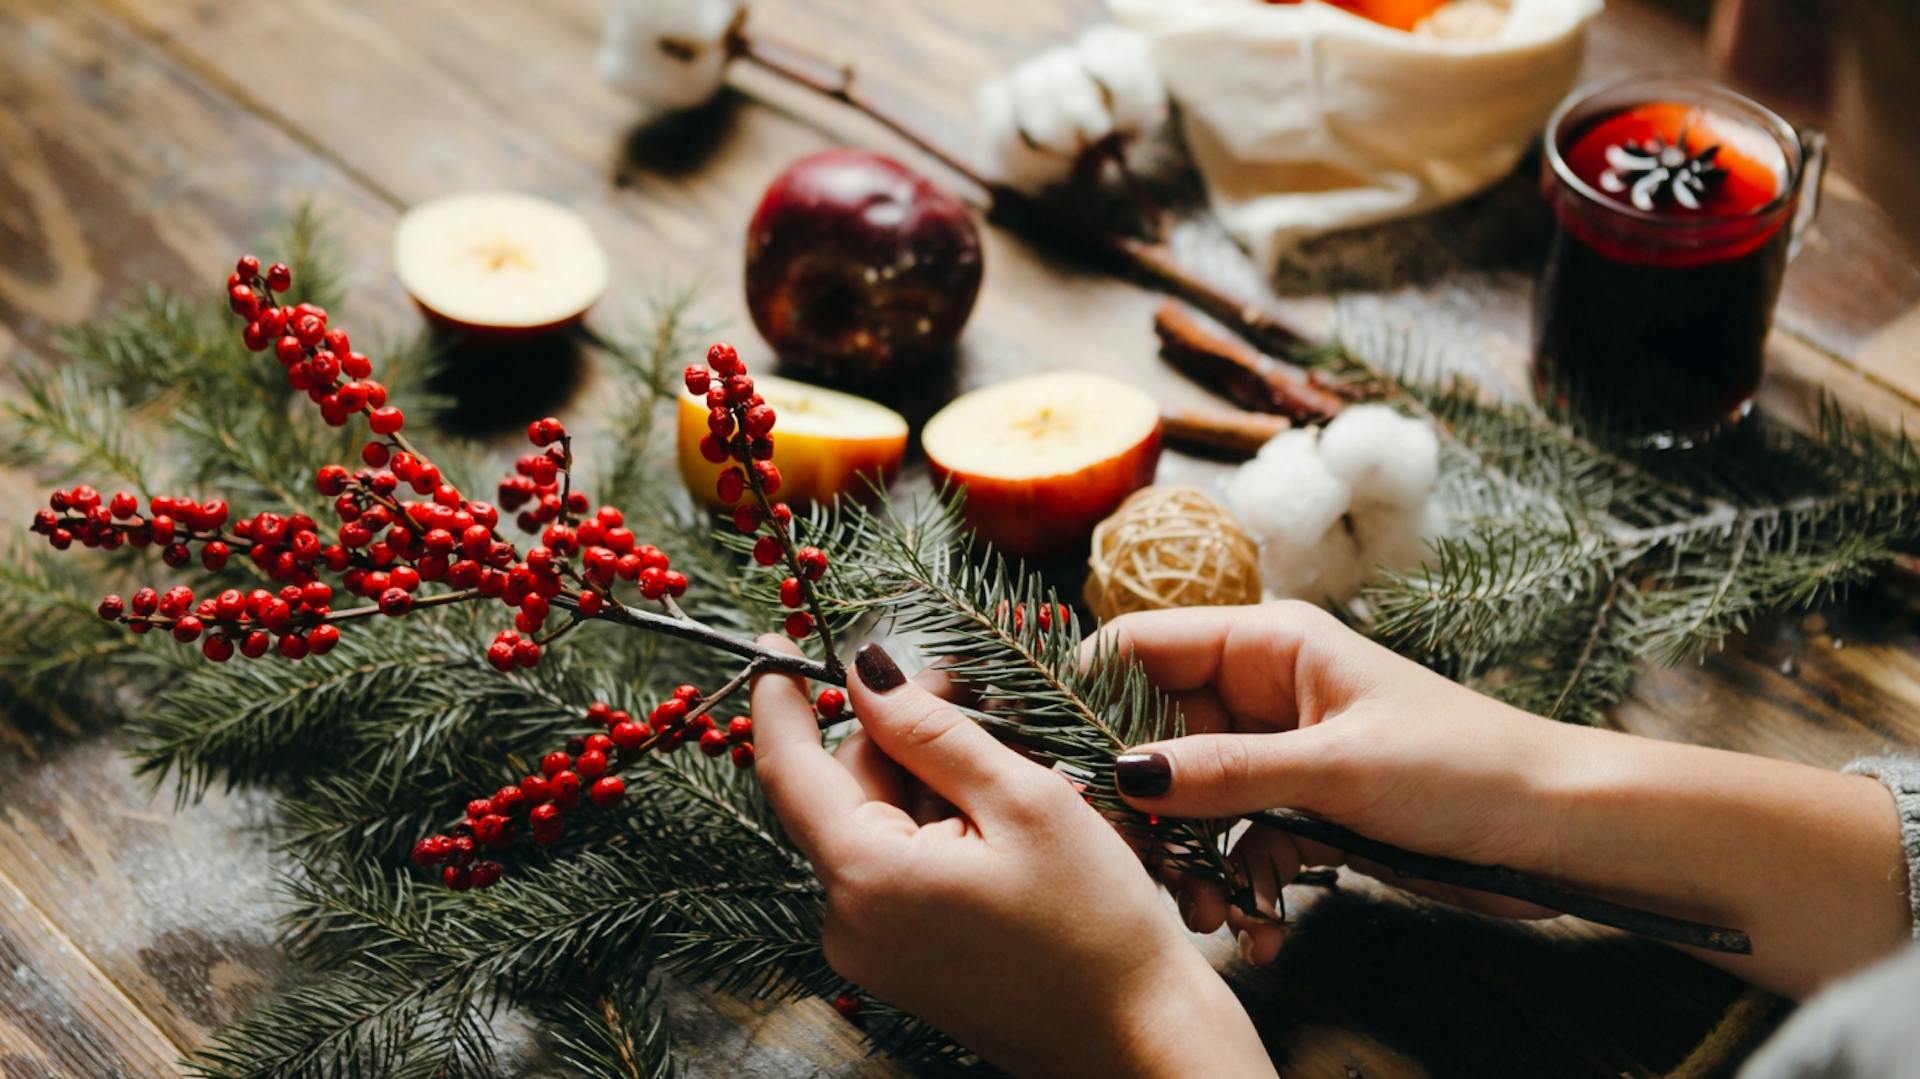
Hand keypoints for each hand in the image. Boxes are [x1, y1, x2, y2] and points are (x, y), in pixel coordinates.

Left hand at [751, 638, 1274, 1077]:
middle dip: (897, 734)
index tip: (778, 641)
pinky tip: (1000, 825)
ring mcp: (871, 949)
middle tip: (973, 691)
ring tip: (1011, 774)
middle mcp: (847, 922)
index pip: (787, 768)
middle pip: (843, 791)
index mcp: (865, 878)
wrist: (1137, 1043)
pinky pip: (895, 867)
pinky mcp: (900, 962)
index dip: (780, 696)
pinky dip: (935, 828)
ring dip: (927, 781)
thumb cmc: (1096, 926)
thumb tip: (865, 669)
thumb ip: (932, 729)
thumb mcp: (1022, 801)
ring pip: (874, 825)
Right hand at [1099, 602, 1910, 996]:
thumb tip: (1122, 772)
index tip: (1060, 765)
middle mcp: (1264, 688)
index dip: (1091, 696)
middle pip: (1155, 729)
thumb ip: (1222, 771)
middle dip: (1145, 802)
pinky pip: (1234, 834)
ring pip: (1190, 793)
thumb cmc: (1464, 769)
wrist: (1562, 831)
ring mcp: (1280, 749)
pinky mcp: (1302, 804)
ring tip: (1211, 908)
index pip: (1143, 646)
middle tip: (1139, 864)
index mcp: (1270, 642)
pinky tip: (1255, 919)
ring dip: (1191, 854)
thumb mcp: (1333, 768)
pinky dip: (1235, 876)